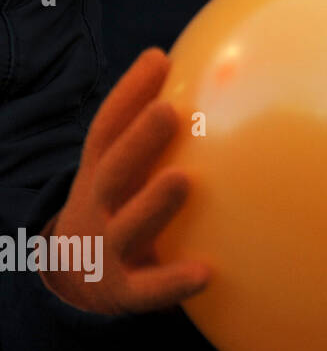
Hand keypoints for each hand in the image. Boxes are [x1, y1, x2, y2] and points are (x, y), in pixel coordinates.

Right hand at [42, 48, 208, 313]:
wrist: (83, 281)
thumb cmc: (126, 208)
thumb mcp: (130, 172)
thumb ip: (158, 134)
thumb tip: (220, 72)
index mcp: (101, 174)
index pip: (109, 130)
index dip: (129, 94)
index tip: (158, 59)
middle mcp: (99, 208)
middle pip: (113, 170)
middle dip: (138, 141)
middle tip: (168, 112)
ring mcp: (108, 250)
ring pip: (126, 227)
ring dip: (152, 204)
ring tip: (181, 180)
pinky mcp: (125, 292)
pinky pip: (149, 290)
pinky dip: (172, 282)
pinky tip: (206, 273)